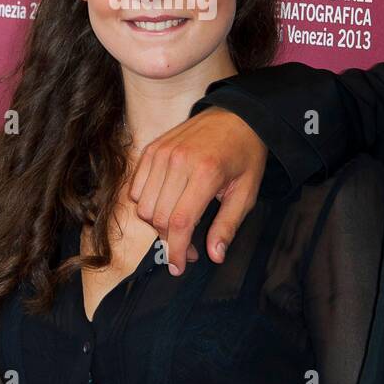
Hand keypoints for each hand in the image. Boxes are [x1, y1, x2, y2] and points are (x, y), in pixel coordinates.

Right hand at [129, 107, 267, 275]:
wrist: (236, 116)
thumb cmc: (244, 156)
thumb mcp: (246, 193)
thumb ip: (228, 225)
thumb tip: (214, 255)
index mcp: (206, 173)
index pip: (180, 223)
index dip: (177, 251)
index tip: (178, 267)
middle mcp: (179, 161)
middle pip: (158, 217)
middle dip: (171, 241)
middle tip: (190, 247)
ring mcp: (162, 153)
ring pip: (143, 206)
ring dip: (157, 223)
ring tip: (179, 223)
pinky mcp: (152, 149)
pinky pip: (136, 188)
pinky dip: (146, 202)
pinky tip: (166, 203)